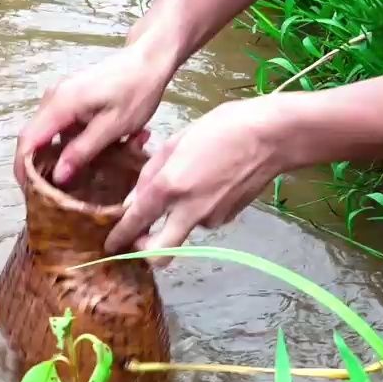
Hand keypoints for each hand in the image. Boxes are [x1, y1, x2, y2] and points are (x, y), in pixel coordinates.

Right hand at [15, 33, 178, 185]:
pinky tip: (88, 156)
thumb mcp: (113, 127)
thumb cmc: (136, 91)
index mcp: (61, 104)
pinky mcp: (71, 97)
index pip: (28, 141)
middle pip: (33, 138)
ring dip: (56, 156)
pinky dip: (68, 143)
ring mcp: (61, 96)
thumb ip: (83, 151)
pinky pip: (60, 125)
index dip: (23, 169)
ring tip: (73, 180)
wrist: (149, 59)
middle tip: (52, 194)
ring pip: (47, 133)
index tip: (30, 193)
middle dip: (38, 167)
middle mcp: (53, 98)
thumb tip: (58, 177)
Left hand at [106, 96, 292, 254]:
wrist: (272, 136)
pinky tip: (211, 182)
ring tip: (192, 181)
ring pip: (182, 228)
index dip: (120, 236)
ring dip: (178, 216)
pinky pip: (203, 218)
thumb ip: (150, 174)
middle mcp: (188, 210)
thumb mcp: (177, 141)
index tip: (111, 244)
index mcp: (170, 186)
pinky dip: (199, 207)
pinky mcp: (228, 218)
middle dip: (145, 253)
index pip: (136, 221)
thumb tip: (133, 201)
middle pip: (159, 254)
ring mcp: (210, 218)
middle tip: (138, 242)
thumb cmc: (222, 127)